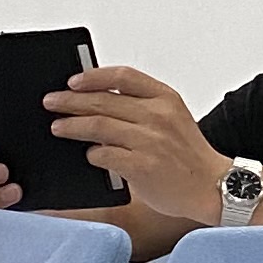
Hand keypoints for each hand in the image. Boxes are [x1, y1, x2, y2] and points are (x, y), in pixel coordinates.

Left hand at [44, 67, 226, 227]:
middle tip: (51, 102)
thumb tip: (96, 102)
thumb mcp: (173, 118)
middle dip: (70, 101)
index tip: (73, 81)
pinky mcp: (142, 166)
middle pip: (103, 101)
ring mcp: (150, 141)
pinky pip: (104, 154)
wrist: (211, 186)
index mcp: (166, 98)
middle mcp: (158, 115)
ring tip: (57, 127)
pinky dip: (91, 154)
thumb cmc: (188, 154)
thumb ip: (142, 107)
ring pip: (98, 125)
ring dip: (71, 126)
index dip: (93, 76)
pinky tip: (87, 155)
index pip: (123, 76)